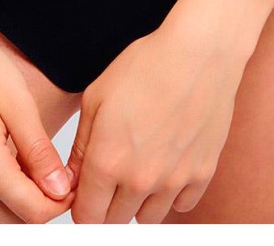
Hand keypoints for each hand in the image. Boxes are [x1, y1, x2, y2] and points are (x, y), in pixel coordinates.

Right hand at [0, 16, 76, 223]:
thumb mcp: (16, 101)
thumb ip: (38, 150)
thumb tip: (59, 188)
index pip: (33, 213)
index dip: (61, 201)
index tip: (74, 178)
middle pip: (15, 222)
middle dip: (44, 204)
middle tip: (62, 173)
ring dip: (23, 200)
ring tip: (40, 163)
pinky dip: (4, 190)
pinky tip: (17, 160)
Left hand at [64, 3, 252, 223]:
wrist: (200, 51)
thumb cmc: (148, 64)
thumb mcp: (97, 96)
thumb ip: (81, 147)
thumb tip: (71, 180)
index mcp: (108, 160)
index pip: (86, 217)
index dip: (82, 207)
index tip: (86, 193)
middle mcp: (140, 179)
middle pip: (114, 223)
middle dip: (107, 204)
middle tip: (111, 175)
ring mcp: (174, 180)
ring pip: (147, 219)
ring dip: (138, 203)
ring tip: (140, 167)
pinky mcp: (202, 174)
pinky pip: (181, 206)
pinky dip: (171, 194)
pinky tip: (167, 165)